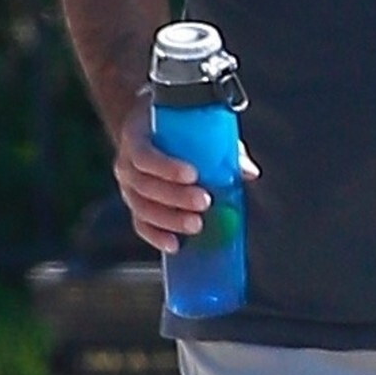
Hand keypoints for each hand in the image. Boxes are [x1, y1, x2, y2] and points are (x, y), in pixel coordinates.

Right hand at [113, 93, 257, 254]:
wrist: (150, 133)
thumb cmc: (176, 131)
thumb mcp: (194, 129)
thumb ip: (221, 148)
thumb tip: (248, 172)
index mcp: (137, 140)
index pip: (145, 155)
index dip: (166, 167)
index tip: (193, 175)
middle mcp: (126, 166)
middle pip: (145, 186)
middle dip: (175, 196)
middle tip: (204, 202)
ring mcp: (128, 189)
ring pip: (142, 209)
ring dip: (170, 220)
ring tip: (196, 225)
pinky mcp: (134, 208)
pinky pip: (141, 225)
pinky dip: (157, 237)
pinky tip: (176, 246)